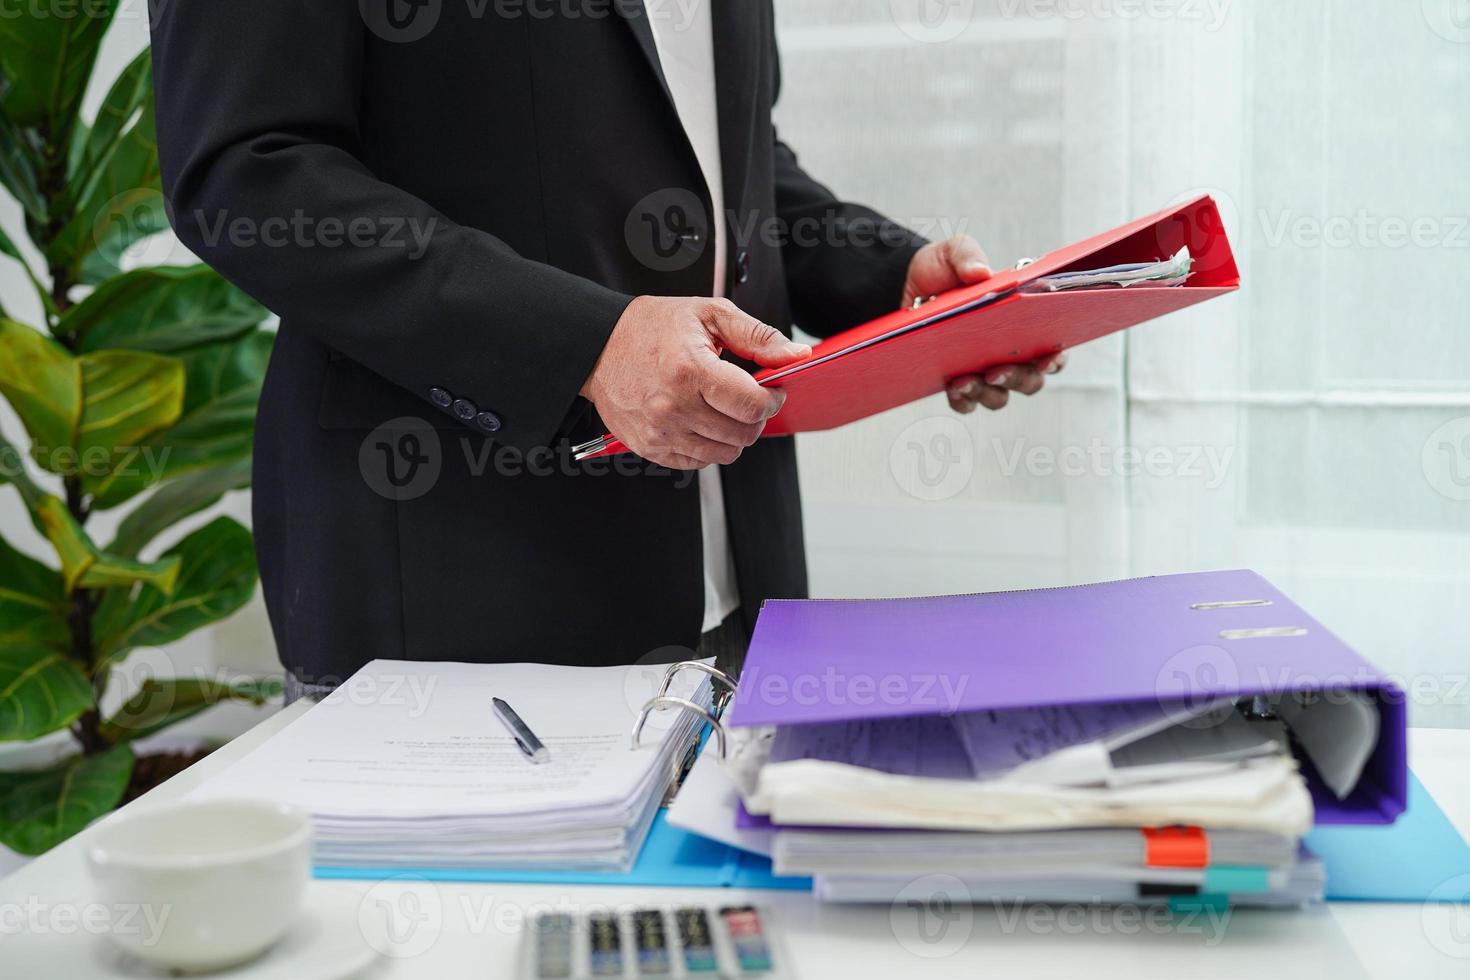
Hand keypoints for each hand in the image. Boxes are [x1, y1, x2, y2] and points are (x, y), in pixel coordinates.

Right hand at [582, 296, 810, 468]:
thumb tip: (797, 355)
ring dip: (733, 435)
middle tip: (746, 398)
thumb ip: (758, 337)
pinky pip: (698, 463)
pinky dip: (708, 446)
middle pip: (743, 435)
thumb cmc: (652, 327)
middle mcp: (674, 407)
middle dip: (755, 418)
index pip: (752, 405)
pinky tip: (699, 420)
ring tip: (721, 408)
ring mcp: (661, 432)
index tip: (772, 390)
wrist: (599, 347)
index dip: (772, 399)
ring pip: (725, 454)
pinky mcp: (651, 448)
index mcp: (691, 371)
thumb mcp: (709, 315)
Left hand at [903, 234, 1067, 413]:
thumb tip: (981, 273)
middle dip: (1018, 379)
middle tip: (996, 370)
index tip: (1047, 358)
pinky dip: (963, 400)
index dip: (1056, 358)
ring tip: (964, 380)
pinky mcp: (955, 384)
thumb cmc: (939, 271)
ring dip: (987, 392)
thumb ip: (967, 255)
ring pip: (999, 397)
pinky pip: (966, 404)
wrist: (899, 287)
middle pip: (1030, 380)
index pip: (1052, 348)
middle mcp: (1007, 352)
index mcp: (1020, 323)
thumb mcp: (951, 254)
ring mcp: (982, 372)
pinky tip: (952, 388)